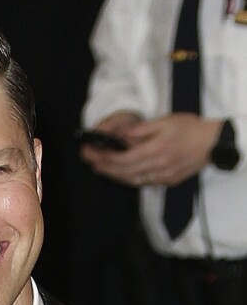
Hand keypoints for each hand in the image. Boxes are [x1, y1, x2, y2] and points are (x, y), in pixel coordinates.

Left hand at [81, 113, 220, 186]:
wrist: (213, 143)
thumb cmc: (189, 128)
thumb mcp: (164, 122)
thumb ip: (140, 130)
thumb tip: (120, 134)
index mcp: (156, 150)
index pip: (123, 159)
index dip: (105, 159)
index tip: (92, 155)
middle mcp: (159, 166)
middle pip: (124, 172)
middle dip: (105, 168)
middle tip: (91, 163)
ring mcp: (163, 176)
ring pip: (132, 180)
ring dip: (115, 176)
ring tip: (101, 169)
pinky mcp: (168, 181)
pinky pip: (143, 183)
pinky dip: (129, 179)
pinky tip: (121, 173)